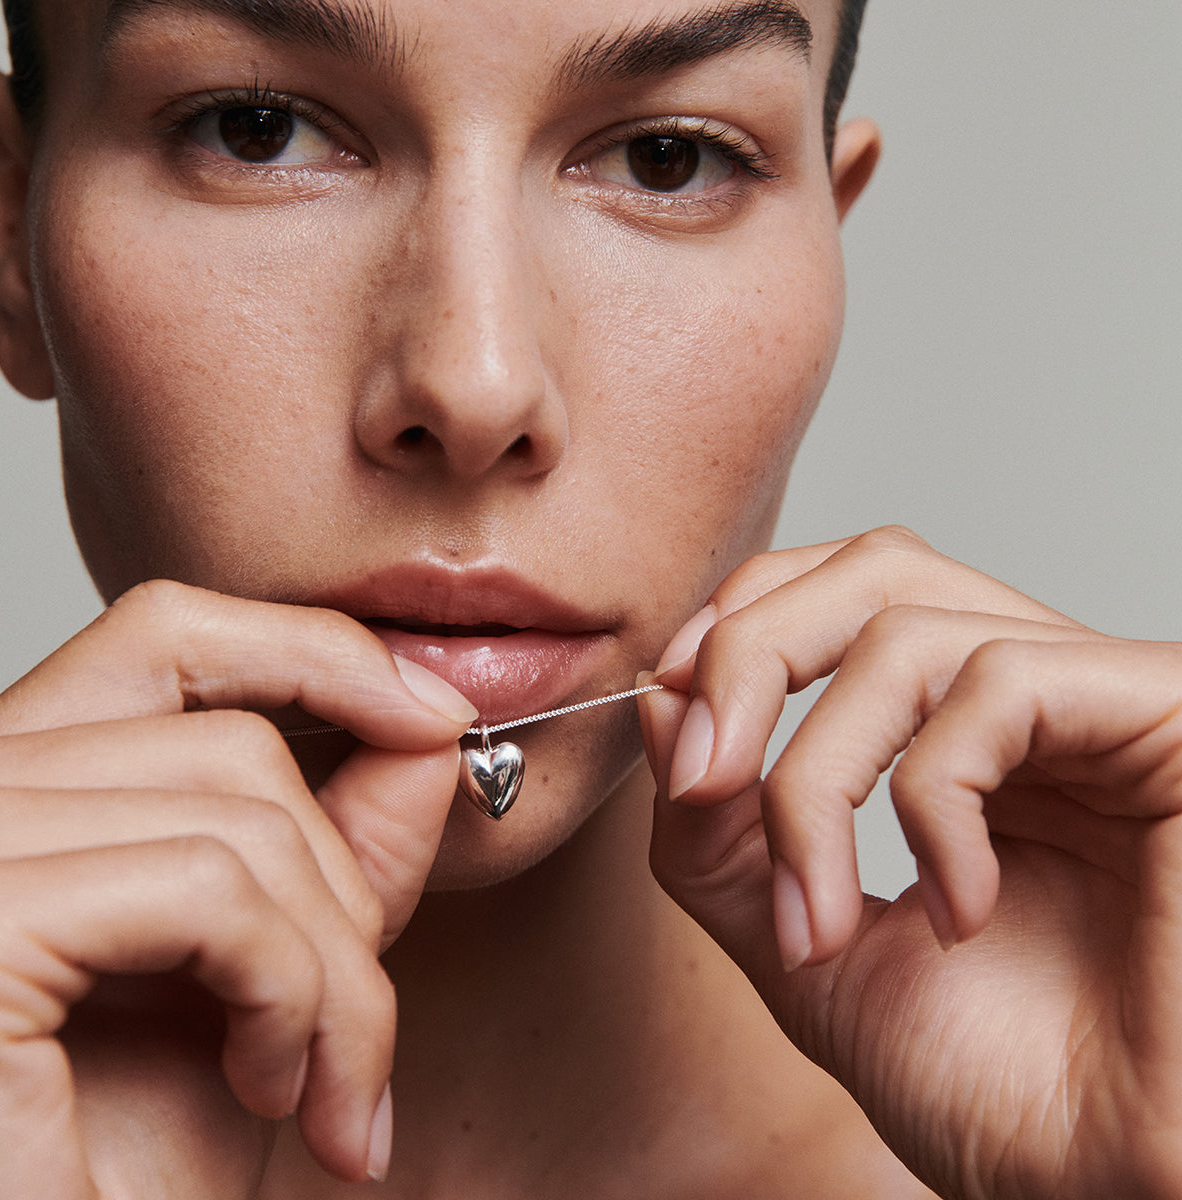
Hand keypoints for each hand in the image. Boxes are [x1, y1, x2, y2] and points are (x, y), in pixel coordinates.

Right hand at [0, 581, 475, 1195]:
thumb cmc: (130, 1166)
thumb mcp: (263, 981)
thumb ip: (342, 846)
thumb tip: (429, 728)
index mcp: (15, 789)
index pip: (169, 637)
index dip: (316, 654)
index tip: (435, 719)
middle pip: (231, 739)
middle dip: (345, 887)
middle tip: (357, 1038)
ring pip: (242, 812)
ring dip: (333, 971)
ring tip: (322, 1093)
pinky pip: (212, 889)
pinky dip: (291, 993)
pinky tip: (270, 1093)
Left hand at [641, 528, 1181, 1198]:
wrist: (1120, 1193)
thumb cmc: (998, 1090)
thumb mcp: (806, 949)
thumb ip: (721, 836)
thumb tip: (663, 697)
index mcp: (968, 737)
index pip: (846, 593)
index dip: (743, 624)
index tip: (671, 710)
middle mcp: (1041, 703)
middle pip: (875, 569)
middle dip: (753, 655)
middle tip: (700, 779)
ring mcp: (1103, 706)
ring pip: (908, 631)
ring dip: (816, 780)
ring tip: (820, 919)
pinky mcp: (1167, 718)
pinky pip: (1002, 684)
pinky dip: (932, 802)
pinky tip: (959, 909)